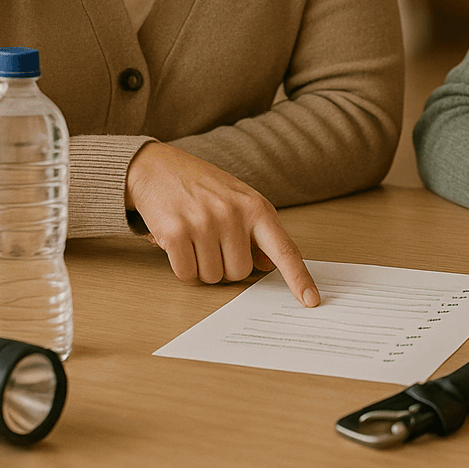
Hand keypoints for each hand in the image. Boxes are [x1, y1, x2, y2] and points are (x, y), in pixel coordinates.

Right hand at [126, 142, 319, 306]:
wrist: (157, 166)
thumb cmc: (201, 185)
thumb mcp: (238, 199)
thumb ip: (257, 230)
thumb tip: (270, 265)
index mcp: (255, 206)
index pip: (284, 249)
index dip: (299, 278)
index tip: (312, 301)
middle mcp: (232, 214)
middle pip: (240, 273)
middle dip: (225, 264)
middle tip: (211, 239)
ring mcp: (204, 222)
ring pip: (213, 276)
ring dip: (202, 265)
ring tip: (194, 237)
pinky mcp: (175, 232)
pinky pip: (187, 273)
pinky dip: (182, 266)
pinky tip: (177, 242)